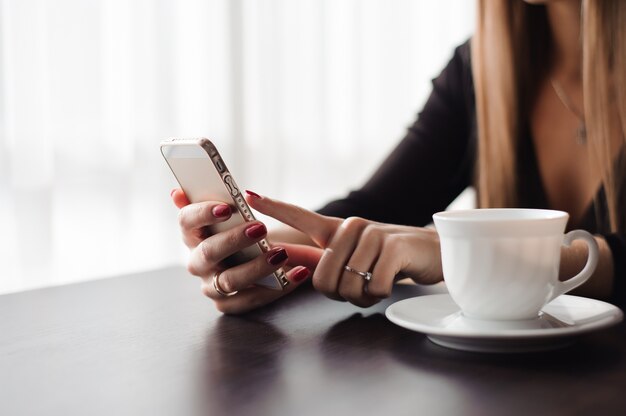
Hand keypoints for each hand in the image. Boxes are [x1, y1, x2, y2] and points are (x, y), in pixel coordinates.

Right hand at [171, 189, 320, 313]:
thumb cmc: (239, 228)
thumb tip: (177, 193)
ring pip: (229, 281)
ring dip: (257, 268)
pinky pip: (251, 299)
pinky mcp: (229, 304)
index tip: (227, 207)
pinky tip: (299, 273)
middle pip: (208, 252)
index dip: (203, 214)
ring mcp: (211, 285)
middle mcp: (197, 261)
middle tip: (261, 227)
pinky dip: (278, 287)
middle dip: (234, 240)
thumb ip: (210, 200)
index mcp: (192, 234)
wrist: (260, 254)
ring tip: (282, 254)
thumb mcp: (228, 211)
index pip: (186, 222)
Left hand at [246, 191, 442, 307]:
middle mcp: (352, 226)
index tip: (249, 195)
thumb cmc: (390, 260)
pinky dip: (381, 295)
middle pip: (322, 279)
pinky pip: (373, 287)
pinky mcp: (393, 247)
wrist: (435, 254)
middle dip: (340, 295)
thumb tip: (286, 257)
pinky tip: (393, 280)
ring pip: (348, 287)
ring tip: (378, 282)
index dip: (275, 207)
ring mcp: (373, 234)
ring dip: (363, 297)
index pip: (301, 216)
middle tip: (361, 288)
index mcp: (338, 229)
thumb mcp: (355, 258)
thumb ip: (323, 259)